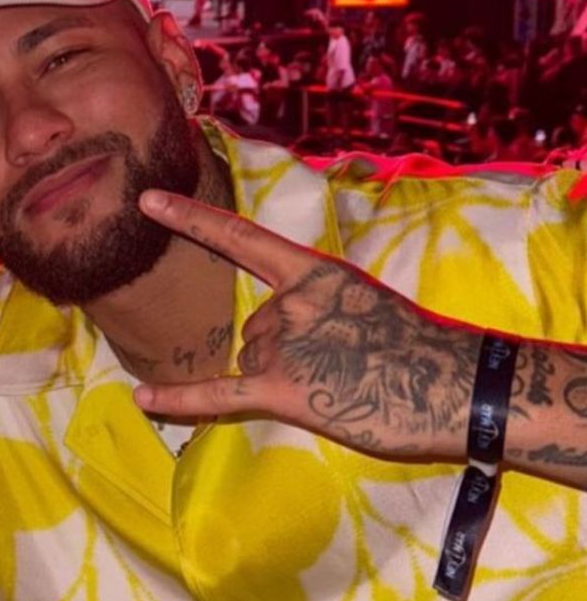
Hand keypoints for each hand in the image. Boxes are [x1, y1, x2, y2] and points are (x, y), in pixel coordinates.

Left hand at [134, 189, 481, 460]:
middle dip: (284, 348)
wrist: (457, 386)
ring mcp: (284, 344)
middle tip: (341, 364)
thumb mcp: (361, 298)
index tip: (147, 200)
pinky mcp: (282, 390)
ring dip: (281, 377)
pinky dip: (180, 400)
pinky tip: (143, 400)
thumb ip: (315, 304)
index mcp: (312, 270)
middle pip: (253, 326)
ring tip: (337, 386)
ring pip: (251, 360)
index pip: (240, 236)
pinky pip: (218, 394)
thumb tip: (279, 330)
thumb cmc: (417, 345)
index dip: (190, 218)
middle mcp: (290, 301)